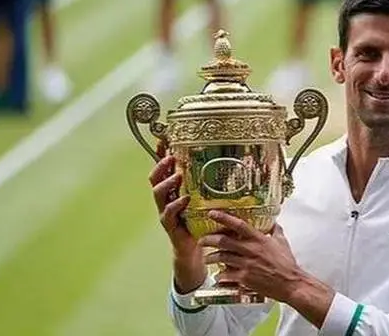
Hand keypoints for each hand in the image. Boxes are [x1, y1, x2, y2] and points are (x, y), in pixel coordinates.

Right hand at [150, 141, 205, 292]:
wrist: (196, 249)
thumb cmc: (203, 220)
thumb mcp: (207, 199)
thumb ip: (213, 185)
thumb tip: (233, 164)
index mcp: (174, 189)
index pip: (164, 168)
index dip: (161, 154)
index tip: (163, 140)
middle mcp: (167, 198)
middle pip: (155, 177)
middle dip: (161, 165)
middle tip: (171, 157)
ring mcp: (166, 211)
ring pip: (158, 193)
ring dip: (167, 182)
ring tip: (178, 175)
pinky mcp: (170, 225)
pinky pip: (168, 213)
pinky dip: (175, 205)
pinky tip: (184, 199)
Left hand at [199, 212, 301, 302]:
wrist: (290, 283)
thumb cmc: (286, 264)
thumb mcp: (282, 243)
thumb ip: (276, 231)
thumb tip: (274, 223)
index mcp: (259, 239)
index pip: (239, 225)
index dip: (224, 218)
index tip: (212, 213)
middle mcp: (251, 250)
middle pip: (223, 241)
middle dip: (209, 239)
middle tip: (202, 240)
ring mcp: (246, 264)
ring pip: (221, 257)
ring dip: (211, 257)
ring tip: (207, 258)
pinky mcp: (244, 278)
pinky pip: (226, 274)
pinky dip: (220, 275)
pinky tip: (218, 275)